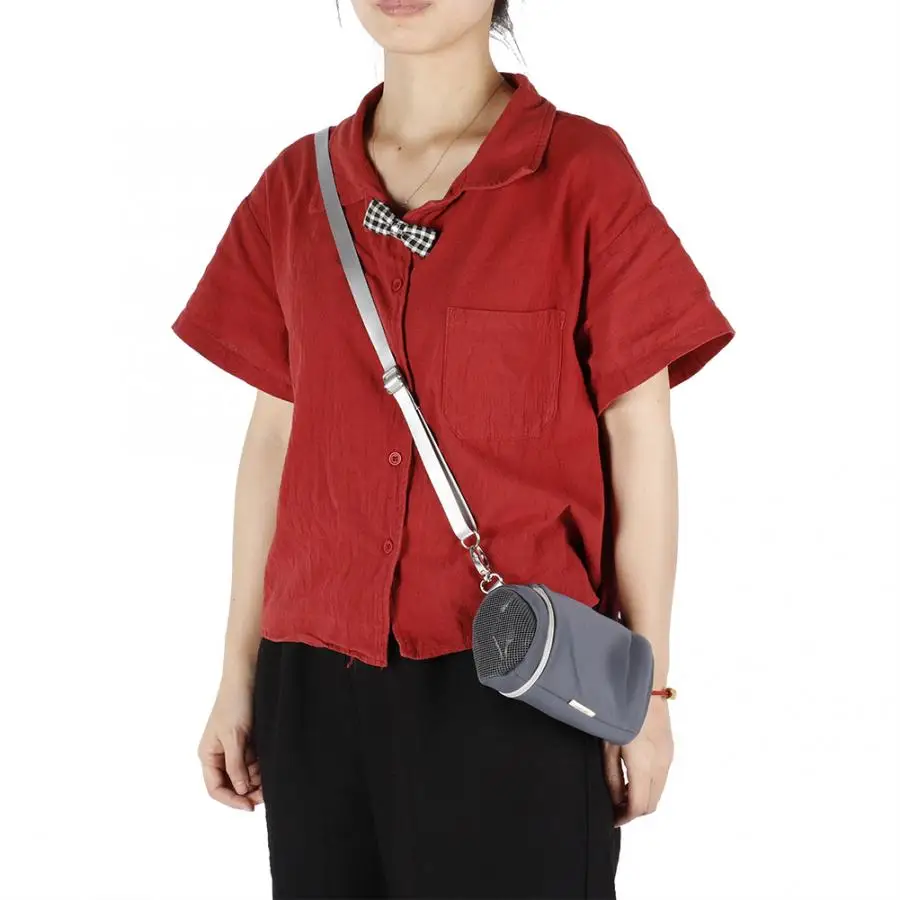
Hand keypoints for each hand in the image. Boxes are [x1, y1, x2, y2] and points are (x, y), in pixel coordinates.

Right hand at [198, 680, 262, 810]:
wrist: (248, 676)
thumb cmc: (235, 704)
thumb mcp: (234, 738)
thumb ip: (236, 766)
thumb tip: (241, 790)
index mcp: (208, 755)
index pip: (216, 788)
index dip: (232, 800)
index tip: (250, 806)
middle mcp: (219, 754)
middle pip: (232, 784)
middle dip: (247, 792)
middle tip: (266, 795)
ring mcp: (234, 748)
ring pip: (245, 775)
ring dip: (257, 781)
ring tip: (271, 780)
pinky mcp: (248, 741)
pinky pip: (254, 762)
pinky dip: (261, 768)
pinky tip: (271, 768)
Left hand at [603, 697, 673, 824]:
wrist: (644, 685)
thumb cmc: (620, 710)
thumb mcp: (607, 744)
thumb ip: (612, 775)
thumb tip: (616, 801)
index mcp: (643, 763)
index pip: (639, 805)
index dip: (624, 817)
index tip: (611, 819)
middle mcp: (660, 763)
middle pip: (652, 803)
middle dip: (634, 811)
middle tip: (615, 808)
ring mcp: (668, 756)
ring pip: (658, 791)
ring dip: (643, 798)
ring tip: (622, 792)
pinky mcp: (670, 749)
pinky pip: (662, 777)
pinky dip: (650, 785)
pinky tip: (634, 777)